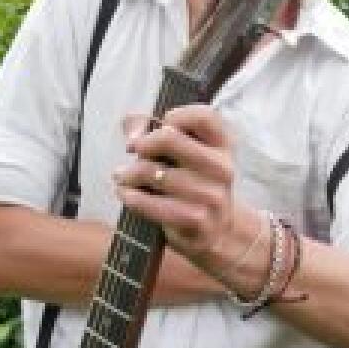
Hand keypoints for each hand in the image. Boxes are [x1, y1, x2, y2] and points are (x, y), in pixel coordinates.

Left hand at [113, 105, 236, 265]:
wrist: (219, 231)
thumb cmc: (194, 185)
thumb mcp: (186, 155)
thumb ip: (153, 131)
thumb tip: (132, 137)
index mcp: (223, 145)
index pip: (203, 116)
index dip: (175, 116)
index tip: (159, 128)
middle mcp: (222, 167)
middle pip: (169, 137)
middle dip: (142, 145)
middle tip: (135, 153)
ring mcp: (211, 194)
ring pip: (151, 171)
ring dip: (128, 174)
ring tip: (125, 177)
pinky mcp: (195, 219)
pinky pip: (147, 202)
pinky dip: (129, 196)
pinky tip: (127, 194)